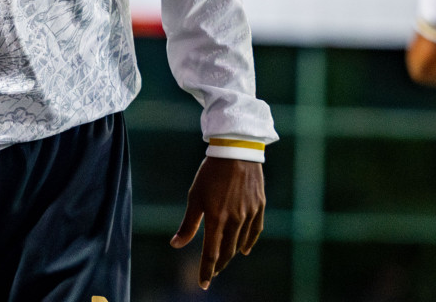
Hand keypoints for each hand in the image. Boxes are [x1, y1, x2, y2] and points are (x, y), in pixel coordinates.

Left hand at [170, 157, 264, 288]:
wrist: (235, 152)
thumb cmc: (210, 174)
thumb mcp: (195, 197)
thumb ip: (188, 224)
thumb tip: (175, 245)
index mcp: (217, 218)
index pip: (211, 253)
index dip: (207, 270)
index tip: (203, 284)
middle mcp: (235, 220)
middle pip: (227, 251)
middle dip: (218, 264)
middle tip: (212, 272)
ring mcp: (250, 214)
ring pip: (241, 243)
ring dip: (231, 253)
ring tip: (223, 259)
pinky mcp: (259, 207)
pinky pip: (255, 231)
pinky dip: (249, 242)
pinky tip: (244, 249)